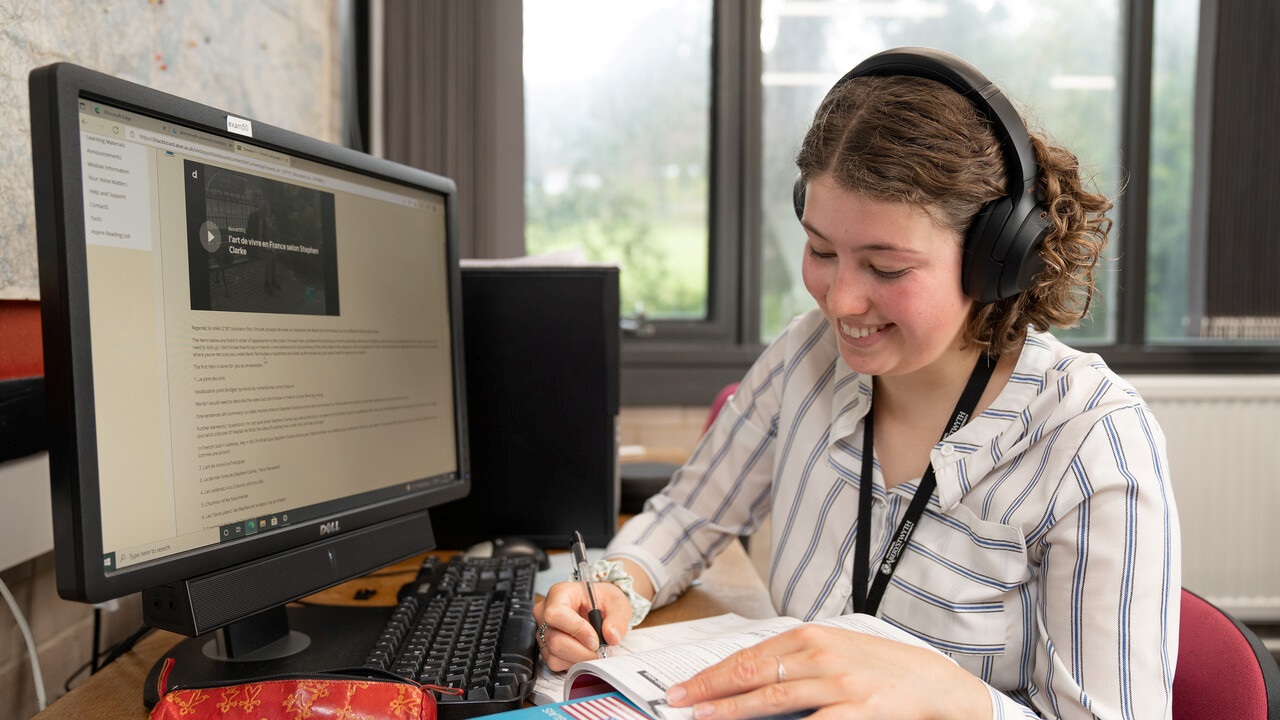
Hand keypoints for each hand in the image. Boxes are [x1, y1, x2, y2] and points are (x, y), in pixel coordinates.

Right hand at [533, 579, 632, 670]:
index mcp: (559, 594)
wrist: (598, 607)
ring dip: (579, 658)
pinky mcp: (545, 647)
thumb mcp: (616, 602)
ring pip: (554, 655)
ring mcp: (543, 631)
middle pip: (554, 640)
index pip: (557, 614)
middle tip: (600, 650)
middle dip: (582, 651)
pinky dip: (573, 663)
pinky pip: (555, 663)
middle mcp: (545, 612)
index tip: (595, 640)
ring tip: (594, 650)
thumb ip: (617, 618)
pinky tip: (584, 652)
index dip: (576, 630)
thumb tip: (611, 636)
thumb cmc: (601, 600)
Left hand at [666, 624, 990, 719]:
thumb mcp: (840, 654)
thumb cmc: (887, 672)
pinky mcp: (858, 712)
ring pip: (770, 700)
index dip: (713, 674)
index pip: (749, 657)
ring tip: (702, 719)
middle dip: (708, 691)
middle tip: (677, 703)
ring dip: (730, 712)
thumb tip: (751, 681)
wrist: (941, 689)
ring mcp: (839, 685)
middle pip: (751, 674)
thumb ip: (799, 663)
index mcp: (813, 638)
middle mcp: (821, 656)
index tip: (685, 688)